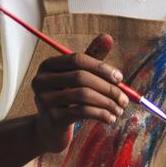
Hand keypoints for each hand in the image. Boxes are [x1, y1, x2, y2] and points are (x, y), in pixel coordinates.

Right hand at [31, 33, 128, 152]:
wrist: (51, 129)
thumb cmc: (68, 98)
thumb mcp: (79, 76)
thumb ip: (92, 57)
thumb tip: (107, 36)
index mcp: (48, 65)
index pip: (77, 59)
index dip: (101, 67)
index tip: (120, 78)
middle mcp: (41, 80)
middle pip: (80, 77)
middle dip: (107, 87)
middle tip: (124, 99)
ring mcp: (44, 99)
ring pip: (83, 95)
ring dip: (107, 103)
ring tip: (119, 110)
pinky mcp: (51, 118)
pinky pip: (82, 112)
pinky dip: (101, 115)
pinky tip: (111, 119)